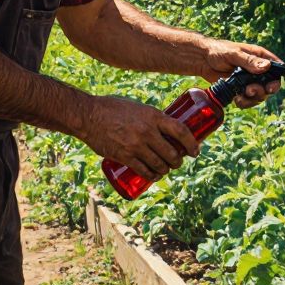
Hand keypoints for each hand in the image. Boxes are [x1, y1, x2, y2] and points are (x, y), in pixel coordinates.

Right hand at [80, 95, 199, 180]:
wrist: (89, 115)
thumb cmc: (113, 108)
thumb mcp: (138, 107)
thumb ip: (152, 118)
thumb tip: (166, 129)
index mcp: (153, 116)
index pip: (181, 131)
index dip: (192, 143)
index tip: (195, 151)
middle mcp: (147, 131)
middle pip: (172, 153)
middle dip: (178, 161)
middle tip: (177, 162)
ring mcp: (136, 145)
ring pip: (160, 165)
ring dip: (166, 170)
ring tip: (165, 169)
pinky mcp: (124, 156)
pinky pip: (144, 171)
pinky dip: (152, 176)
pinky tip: (154, 176)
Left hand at [200, 39, 282, 108]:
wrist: (202, 60)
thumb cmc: (218, 51)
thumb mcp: (234, 54)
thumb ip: (249, 61)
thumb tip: (267, 67)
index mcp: (259, 57)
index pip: (276, 68)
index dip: (277, 79)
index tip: (271, 88)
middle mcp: (257, 69)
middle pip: (269, 85)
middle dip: (262, 91)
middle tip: (250, 91)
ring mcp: (249, 80)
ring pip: (259, 94)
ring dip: (253, 99)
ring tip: (241, 96)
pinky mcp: (240, 88)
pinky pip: (248, 99)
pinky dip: (244, 102)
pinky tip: (236, 99)